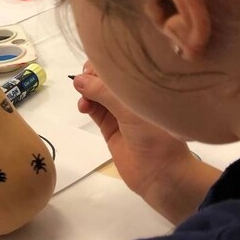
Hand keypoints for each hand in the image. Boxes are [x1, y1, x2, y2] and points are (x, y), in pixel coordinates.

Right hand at [74, 61, 192, 198]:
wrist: (161, 174)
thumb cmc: (155, 136)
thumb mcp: (130, 109)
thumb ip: (103, 92)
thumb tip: (78, 79)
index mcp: (145, 88)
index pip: (120, 68)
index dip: (104, 65)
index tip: (91, 69)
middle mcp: (133, 97)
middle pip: (106, 79)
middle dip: (91, 78)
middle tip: (84, 82)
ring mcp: (120, 112)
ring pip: (97, 94)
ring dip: (86, 92)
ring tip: (85, 102)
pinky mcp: (110, 128)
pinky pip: (94, 110)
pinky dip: (86, 105)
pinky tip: (84, 107)